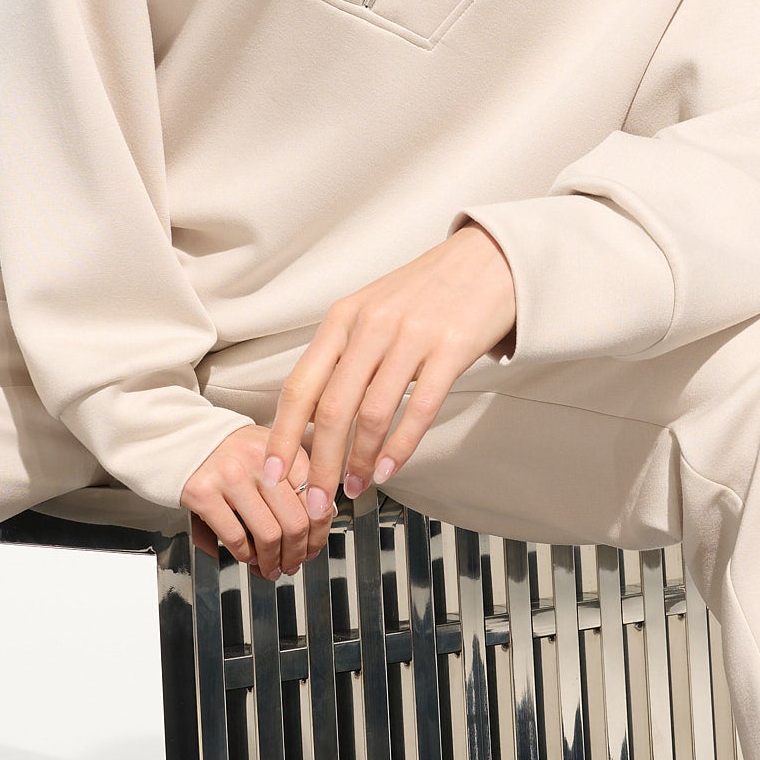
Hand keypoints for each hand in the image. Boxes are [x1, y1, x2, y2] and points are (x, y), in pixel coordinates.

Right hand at [181, 423, 317, 579]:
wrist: (177, 436)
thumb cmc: (225, 449)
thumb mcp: (266, 450)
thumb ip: (292, 477)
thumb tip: (318, 519)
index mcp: (281, 450)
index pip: (314, 499)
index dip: (319, 533)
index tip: (313, 547)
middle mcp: (259, 460)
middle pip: (295, 521)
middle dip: (298, 554)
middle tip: (294, 564)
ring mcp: (230, 476)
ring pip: (269, 535)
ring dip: (273, 562)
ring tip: (271, 568)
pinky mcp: (202, 493)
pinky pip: (235, 537)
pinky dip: (246, 556)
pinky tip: (248, 557)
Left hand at [257, 225, 516, 565]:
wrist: (488, 258)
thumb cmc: (426, 292)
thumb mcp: (372, 311)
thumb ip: (343, 355)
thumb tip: (313, 416)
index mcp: (342, 318)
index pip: (300, 385)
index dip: (283, 435)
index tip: (272, 473)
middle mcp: (370, 326)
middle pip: (331, 408)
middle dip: (319, 464)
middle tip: (315, 501)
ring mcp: (411, 336)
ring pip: (371, 414)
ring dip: (360, 461)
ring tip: (355, 488)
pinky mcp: (450, 347)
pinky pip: (418, 408)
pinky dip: (400, 447)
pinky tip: (390, 470)